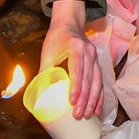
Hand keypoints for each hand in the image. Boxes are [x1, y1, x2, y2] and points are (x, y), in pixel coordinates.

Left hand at [40, 0, 102, 118]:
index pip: (77, 69)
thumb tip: (38, 94)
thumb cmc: (56, 38)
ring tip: (88, 115)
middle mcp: (89, 52)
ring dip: (93, 100)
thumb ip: (44, 72)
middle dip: (85, 99)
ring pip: (97, 82)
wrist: (69, 24)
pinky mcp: (97, 63)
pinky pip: (100, 82)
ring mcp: (95, 58)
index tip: (72, 102)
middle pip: (89, 79)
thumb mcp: (47, 52)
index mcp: (76, 47)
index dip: (76, 86)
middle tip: (78, 114)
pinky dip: (99, 96)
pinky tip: (98, 109)